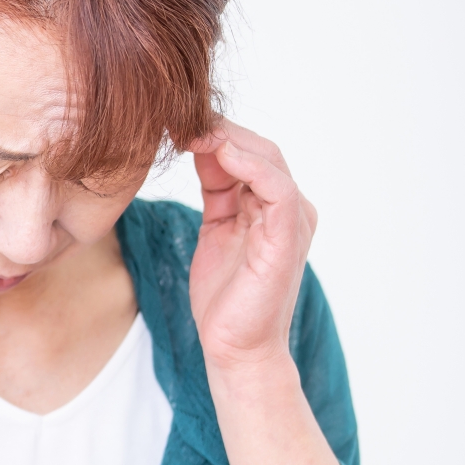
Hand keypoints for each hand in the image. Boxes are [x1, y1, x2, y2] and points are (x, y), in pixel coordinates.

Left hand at [187, 118, 318, 373]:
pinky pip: (277, 188)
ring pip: (268, 160)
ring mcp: (292, 220)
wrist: (234, 347)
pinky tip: (219, 152)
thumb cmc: (223, 297)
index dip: (211, 133)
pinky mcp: (289, 236)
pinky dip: (251, 165)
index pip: (245, 153)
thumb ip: (215, 190)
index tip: (172, 121)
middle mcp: (287, 207)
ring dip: (229, 140)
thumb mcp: (214, 229)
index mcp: (270, 204)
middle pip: (257, 149)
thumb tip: (196, 147)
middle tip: (177, 117)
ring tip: (193, 129)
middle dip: (218, 130)